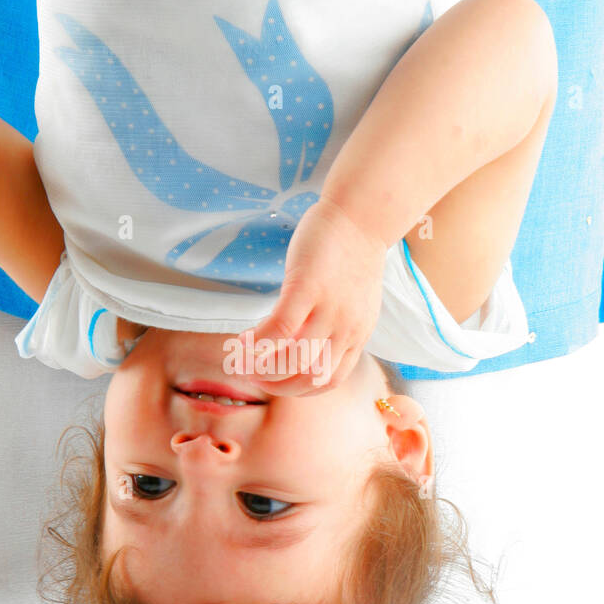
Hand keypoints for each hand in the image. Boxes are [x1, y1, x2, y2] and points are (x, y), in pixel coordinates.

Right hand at [251, 195, 386, 394]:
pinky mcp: (309, 288)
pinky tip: (243, 339)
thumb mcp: (352, 302)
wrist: (362, 216)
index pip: (328, 381)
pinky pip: (279, 328)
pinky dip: (257, 342)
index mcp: (357, 336)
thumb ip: (333, 325)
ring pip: (292, 360)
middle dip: (275, 384)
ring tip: (241, 358)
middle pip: (309, 378)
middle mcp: (346, 329)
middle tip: (250, 374)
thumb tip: (299, 344)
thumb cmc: (350, 255)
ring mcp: (329, 310)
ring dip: (261, 367)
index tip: (274, 378)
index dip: (296, 388)